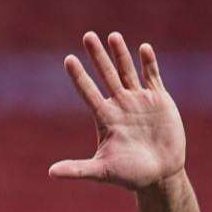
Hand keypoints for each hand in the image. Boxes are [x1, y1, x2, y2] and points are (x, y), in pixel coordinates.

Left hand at [49, 32, 185, 189]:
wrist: (160, 175)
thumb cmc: (129, 175)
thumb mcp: (102, 171)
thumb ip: (77, 169)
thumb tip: (50, 173)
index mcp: (105, 118)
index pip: (88, 92)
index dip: (79, 76)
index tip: (68, 59)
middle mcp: (120, 105)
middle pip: (106, 75)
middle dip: (97, 56)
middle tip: (87, 36)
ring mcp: (139, 101)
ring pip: (127, 72)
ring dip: (120, 54)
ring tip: (112, 36)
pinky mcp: (159, 100)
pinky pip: (153, 77)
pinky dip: (149, 63)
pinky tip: (144, 48)